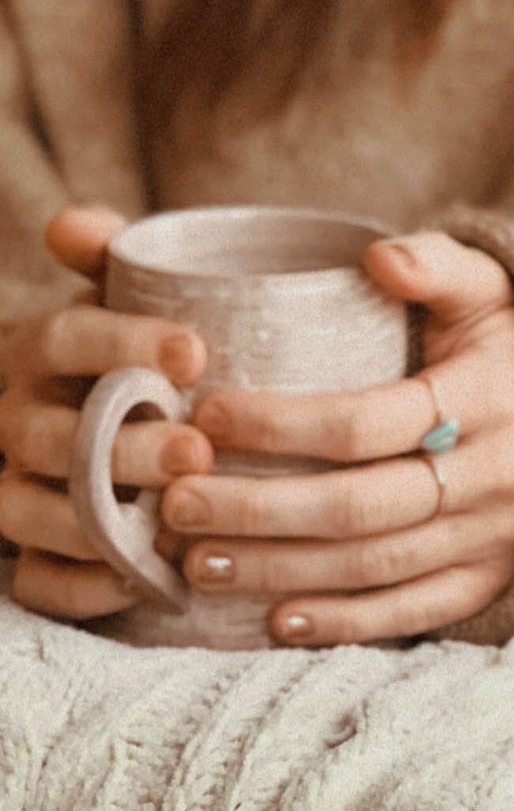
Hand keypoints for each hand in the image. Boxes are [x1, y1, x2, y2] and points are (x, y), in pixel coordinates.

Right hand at [0, 205, 215, 621]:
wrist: (135, 424)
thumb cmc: (145, 355)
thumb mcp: (131, 300)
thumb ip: (114, 259)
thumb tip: (75, 225)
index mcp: (35, 350)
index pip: (59, 337)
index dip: (120, 342)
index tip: (194, 348)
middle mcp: (14, 422)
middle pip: (51, 436)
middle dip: (122, 446)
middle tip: (197, 449)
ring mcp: (16, 490)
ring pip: (33, 513)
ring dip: (102, 521)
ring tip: (176, 519)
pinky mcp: (32, 557)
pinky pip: (39, 584)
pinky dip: (86, 586)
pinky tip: (145, 581)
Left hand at [157, 230, 513, 646]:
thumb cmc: (510, 349)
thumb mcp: (490, 289)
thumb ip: (439, 262)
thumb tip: (380, 257)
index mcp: (488, 397)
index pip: (367, 421)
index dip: (280, 424)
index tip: (207, 416)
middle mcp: (499, 474)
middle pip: (359, 506)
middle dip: (257, 509)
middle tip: (178, 501)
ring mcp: (498, 535)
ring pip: (374, 566)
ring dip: (279, 569)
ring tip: (197, 560)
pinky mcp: (495, 579)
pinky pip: (414, 612)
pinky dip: (343, 623)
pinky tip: (275, 620)